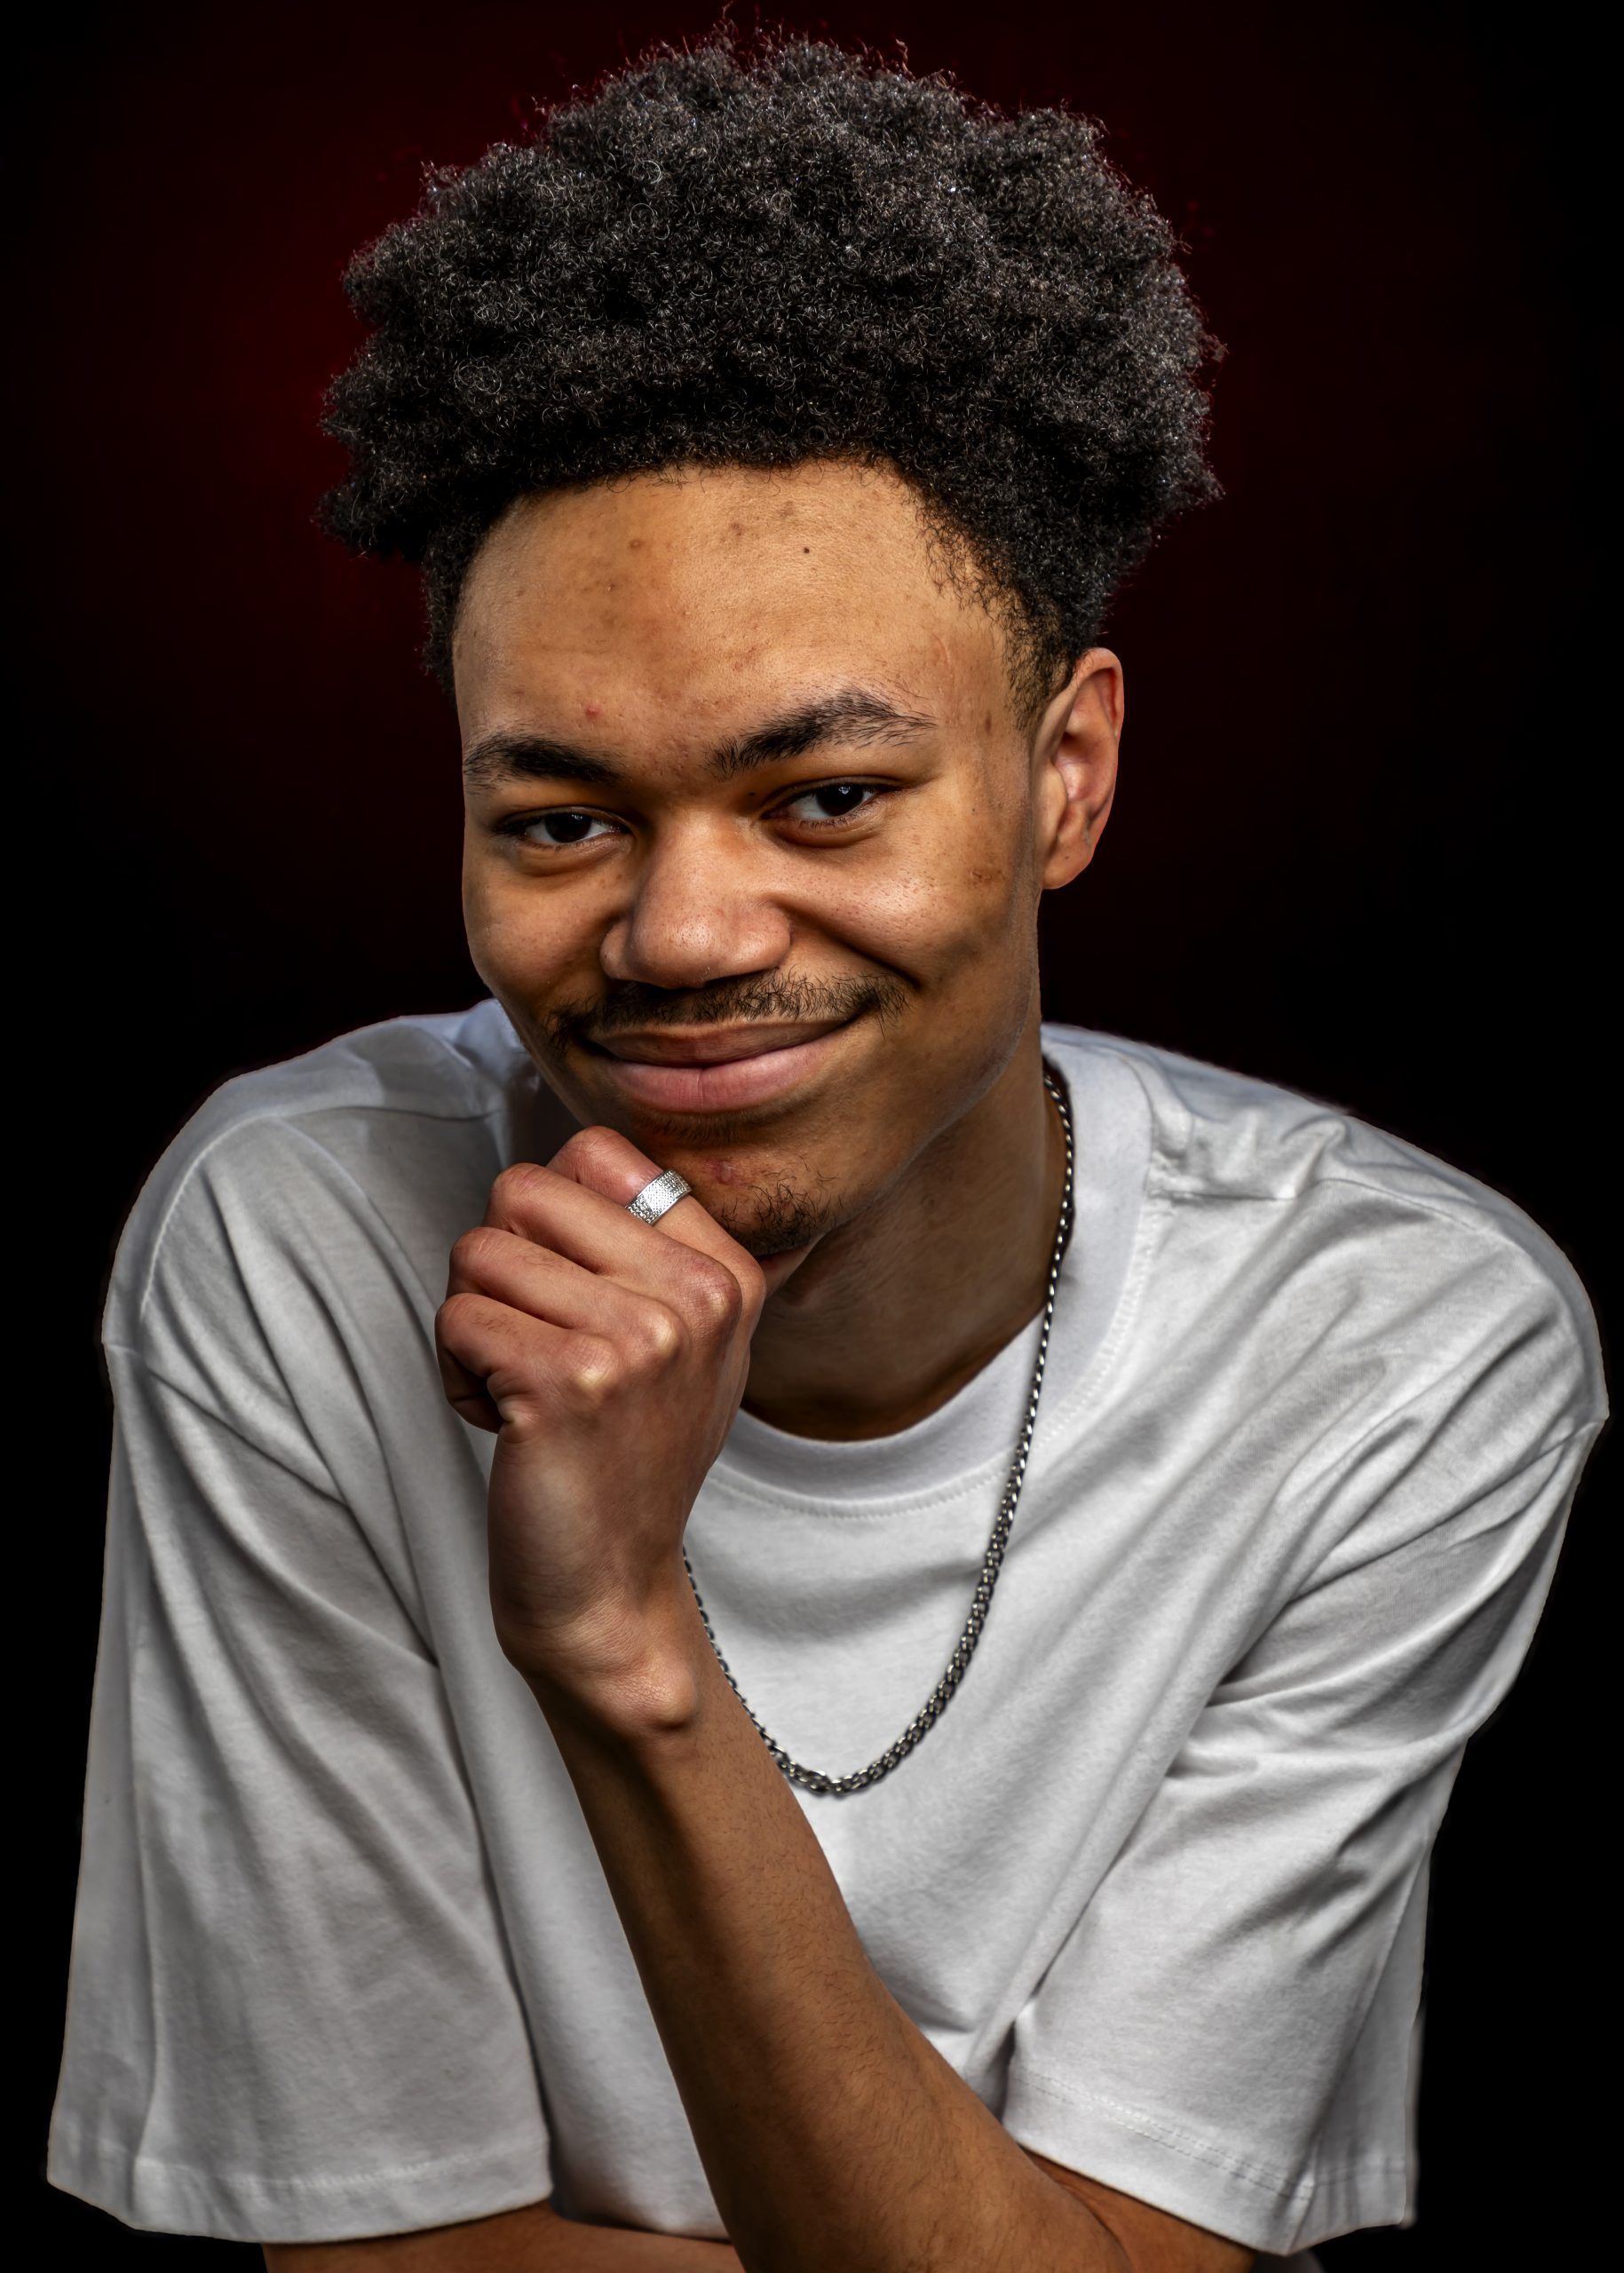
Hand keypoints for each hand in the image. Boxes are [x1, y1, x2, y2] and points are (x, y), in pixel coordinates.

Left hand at [436, 1128, 779, 1703]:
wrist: (609, 1590)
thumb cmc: (624, 1457)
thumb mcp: (688, 1345)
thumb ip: (658, 1248)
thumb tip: (597, 1151)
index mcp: (726, 1271)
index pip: (594, 1151)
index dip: (547, 1218)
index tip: (574, 1297)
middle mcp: (696, 1295)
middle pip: (521, 1190)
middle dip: (499, 1267)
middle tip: (538, 1347)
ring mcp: (639, 1337)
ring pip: (476, 1252)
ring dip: (474, 1326)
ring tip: (525, 1390)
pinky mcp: (569, 1381)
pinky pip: (456, 1317)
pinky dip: (457, 1374)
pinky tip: (508, 1424)